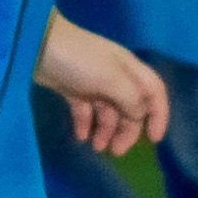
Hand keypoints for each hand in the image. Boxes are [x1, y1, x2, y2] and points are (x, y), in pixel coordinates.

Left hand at [39, 15, 167, 155]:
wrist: (37, 46)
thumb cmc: (80, 60)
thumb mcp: (113, 79)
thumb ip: (131, 100)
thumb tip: (139, 116)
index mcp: (130, 70)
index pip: (155, 92)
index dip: (159, 115)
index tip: (154, 140)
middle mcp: (115, 77)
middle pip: (130, 108)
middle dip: (127, 131)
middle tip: (117, 151)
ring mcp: (93, 83)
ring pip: (107, 113)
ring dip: (105, 131)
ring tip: (96, 147)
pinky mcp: (72, 89)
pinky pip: (84, 112)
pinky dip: (85, 124)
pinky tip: (80, 137)